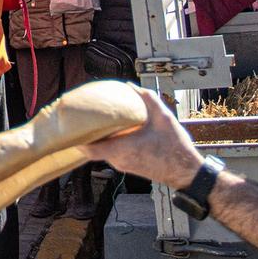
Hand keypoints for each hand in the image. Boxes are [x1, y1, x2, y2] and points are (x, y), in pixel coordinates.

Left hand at [80, 86, 203, 188]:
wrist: (187, 172)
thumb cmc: (174, 148)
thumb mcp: (163, 117)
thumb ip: (146, 99)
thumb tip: (130, 86)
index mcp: (120, 149)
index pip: (88, 148)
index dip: (76, 138)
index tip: (70, 125)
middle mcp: (117, 160)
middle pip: (93, 148)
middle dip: (87, 133)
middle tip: (82, 118)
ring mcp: (123, 165)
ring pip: (103, 150)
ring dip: (100, 137)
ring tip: (99, 120)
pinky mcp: (130, 167)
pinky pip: (113, 153)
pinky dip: (110, 142)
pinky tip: (116, 130)